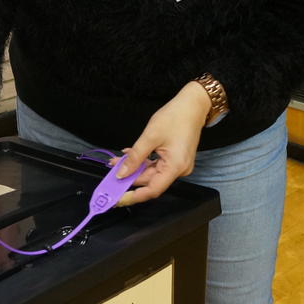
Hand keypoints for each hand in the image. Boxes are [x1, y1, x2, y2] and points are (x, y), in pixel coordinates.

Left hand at [113, 81, 210, 206]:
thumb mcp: (150, 137)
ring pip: (151, 172)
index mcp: (175, 167)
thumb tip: (122, 173)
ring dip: (134, 168)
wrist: (192, 105)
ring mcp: (178, 165)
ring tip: (117, 160)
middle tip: (111, 173)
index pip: (152, 190)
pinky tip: (130, 155)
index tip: (118, 198)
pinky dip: (143, 162)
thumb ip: (135, 157)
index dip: (134, 196)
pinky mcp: (175, 159)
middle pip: (150, 180)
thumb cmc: (176, 117)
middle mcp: (179, 170)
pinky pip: (156, 165)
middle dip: (130, 177)